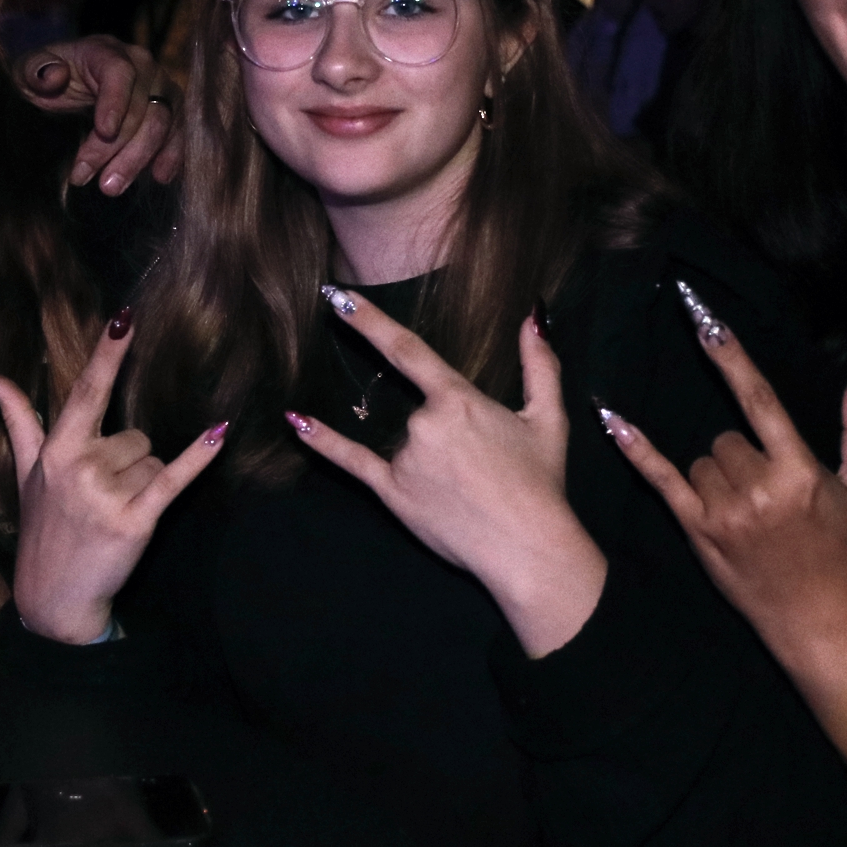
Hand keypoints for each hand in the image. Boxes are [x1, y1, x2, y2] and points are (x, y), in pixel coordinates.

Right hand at [0, 312, 225, 643]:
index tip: (125, 318)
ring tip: (114, 513)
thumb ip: (15, 419)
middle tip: (102, 498)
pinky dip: (197, 458)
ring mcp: (107, 495)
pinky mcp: (135, 521)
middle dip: (128, 462)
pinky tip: (219, 434)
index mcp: (57, 449)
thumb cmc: (43, 529)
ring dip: (143, 484)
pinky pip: (173, 479)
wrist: (52, 598)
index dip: (107, 354)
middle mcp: (80, 467)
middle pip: (135, 436)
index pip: (87, 391)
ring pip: (153, 460)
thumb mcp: (26, 472)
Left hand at [13, 35, 182, 191]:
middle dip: (120, 148)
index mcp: (106, 51)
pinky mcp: (171, 111)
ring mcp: (161, 88)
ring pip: (164, 123)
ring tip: (112, 187)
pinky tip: (159, 177)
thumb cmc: (47, 79)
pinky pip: (180, 132)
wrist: (69, 84)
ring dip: (141, 158)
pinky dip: (172, 155)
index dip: (115, 102)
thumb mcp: (28, 73)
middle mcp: (142, 65)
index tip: (103, 132)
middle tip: (99, 184)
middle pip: (143, 106)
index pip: (119, 73)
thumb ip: (35, 71)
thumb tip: (54, 76)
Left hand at [289, 288, 604, 656]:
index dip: (369, 320)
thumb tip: (534, 316)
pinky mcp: (392, 493)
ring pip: (405, 442)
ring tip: (472, 492)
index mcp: (457, 400)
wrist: (528, 549)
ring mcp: (404, 460)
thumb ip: (538, 364)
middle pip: (418, 411)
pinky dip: (324, 441)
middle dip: (448, 434)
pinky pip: (352, 462)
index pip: (406, 349)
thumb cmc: (540, 483)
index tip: (338, 297)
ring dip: (432, 458)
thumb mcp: (548, 418)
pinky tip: (297, 422)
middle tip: (482, 469)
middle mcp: (422, 425)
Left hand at [604, 303, 846, 658]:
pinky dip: (637, 450)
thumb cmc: (841, 548)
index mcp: (798, 472)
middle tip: (767, 490)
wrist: (813, 615)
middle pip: (725, 438)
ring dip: (718, 476)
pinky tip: (612, 421)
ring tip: (747, 510)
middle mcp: (757, 490)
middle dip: (743, 454)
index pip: (758, 401)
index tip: (707, 321)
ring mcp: (723, 512)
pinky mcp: (697, 531)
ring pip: (700, 460)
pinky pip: (660, 480)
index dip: (731, 358)